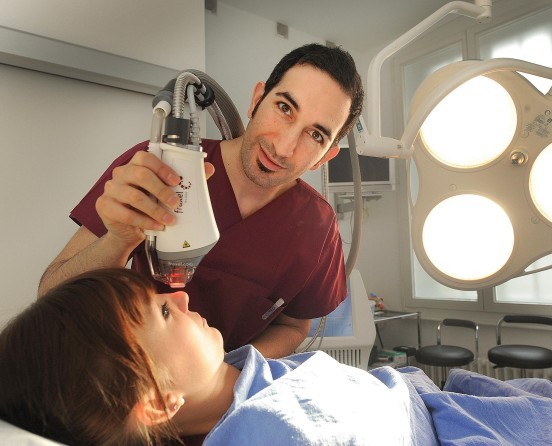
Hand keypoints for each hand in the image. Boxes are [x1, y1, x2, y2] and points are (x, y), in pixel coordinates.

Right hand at [96, 150, 214, 247]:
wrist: (130, 230)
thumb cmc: (149, 206)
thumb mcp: (167, 192)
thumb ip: (185, 180)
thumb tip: (208, 168)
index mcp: (136, 165)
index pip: (146, 158)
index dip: (162, 168)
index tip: (177, 181)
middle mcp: (121, 174)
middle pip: (140, 176)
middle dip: (161, 190)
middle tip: (175, 203)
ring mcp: (111, 189)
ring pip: (134, 197)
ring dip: (155, 210)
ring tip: (170, 219)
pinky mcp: (105, 206)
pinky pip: (125, 214)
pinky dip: (144, 222)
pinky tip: (157, 227)